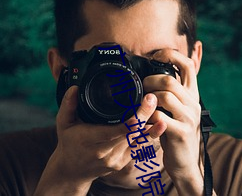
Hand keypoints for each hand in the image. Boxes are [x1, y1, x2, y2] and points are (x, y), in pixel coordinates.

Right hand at [34, 85, 164, 195]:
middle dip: (145, 115)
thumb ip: (68, 105)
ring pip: (139, 140)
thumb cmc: (69, 144)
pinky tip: (157, 124)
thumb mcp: (63, 124)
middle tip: (153, 98)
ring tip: (161, 111)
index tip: (144, 101)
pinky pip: (139, 146)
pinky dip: (148, 134)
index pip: (118, 130)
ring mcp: (117, 159)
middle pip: (132, 133)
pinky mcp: (123, 161)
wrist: (73, 170)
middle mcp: (107, 152)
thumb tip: (75, 88)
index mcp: (92, 141)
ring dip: (151, 126)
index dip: (134, 118)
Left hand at [143, 49, 203, 194]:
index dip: (171, 55)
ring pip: (165, 96)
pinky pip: (159, 117)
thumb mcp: (177, 108)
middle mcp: (193, 102)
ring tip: (143, 105)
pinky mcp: (181, 132)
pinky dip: (147, 116)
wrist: (185, 160)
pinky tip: (145, 120)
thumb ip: (169, 92)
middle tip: (143, 88)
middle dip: (150, 81)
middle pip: (170, 80)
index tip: (155, 56)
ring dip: (148, 99)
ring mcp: (188, 117)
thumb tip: (150, 76)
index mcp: (192, 93)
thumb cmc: (175, 130)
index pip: (188, 65)